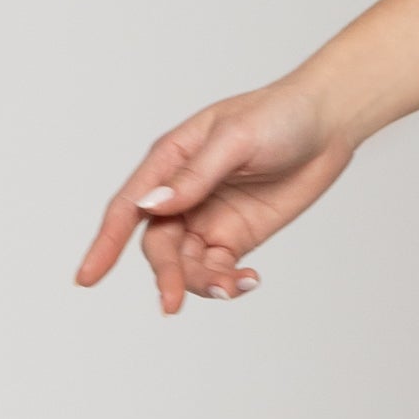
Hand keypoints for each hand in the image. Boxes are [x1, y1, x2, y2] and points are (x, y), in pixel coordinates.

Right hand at [73, 66, 351, 316]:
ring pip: (187, 263)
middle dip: (164, 274)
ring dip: (201, 282)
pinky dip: (228, 281)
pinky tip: (250, 281)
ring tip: (232, 286)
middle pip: (158, 245)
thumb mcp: (234, 140)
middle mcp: (183, 193)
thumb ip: (194, 178)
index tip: (87, 278)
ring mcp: (210, 216)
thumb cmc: (279, 116)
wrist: (330, 122)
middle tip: (173, 303)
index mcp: (170, 161)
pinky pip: (219, 267)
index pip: (128, 208)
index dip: (104, 244)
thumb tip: (152, 207)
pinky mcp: (238, 234)